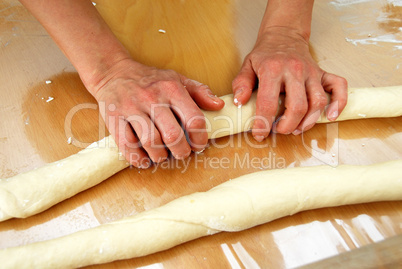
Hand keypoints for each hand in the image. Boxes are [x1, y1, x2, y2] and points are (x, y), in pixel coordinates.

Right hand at [93, 59, 223, 167]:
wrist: (113, 72)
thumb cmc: (150, 80)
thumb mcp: (176, 79)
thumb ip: (199, 92)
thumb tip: (219, 106)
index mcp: (171, 89)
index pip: (194, 119)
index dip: (200, 139)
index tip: (198, 146)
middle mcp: (152, 98)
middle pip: (173, 135)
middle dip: (181, 151)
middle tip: (181, 154)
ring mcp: (131, 108)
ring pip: (151, 142)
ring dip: (160, 156)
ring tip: (162, 156)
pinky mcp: (114, 118)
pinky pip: (127, 145)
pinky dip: (138, 158)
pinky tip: (144, 158)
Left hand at [232, 27, 347, 140]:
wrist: (283, 35)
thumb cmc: (265, 54)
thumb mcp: (247, 66)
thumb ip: (241, 84)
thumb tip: (239, 102)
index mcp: (273, 70)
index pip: (268, 103)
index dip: (263, 123)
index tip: (259, 134)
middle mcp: (294, 71)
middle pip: (297, 106)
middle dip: (287, 126)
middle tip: (279, 131)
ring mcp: (311, 72)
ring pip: (318, 102)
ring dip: (308, 121)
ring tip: (297, 129)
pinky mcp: (323, 73)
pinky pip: (339, 87)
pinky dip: (338, 103)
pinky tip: (330, 116)